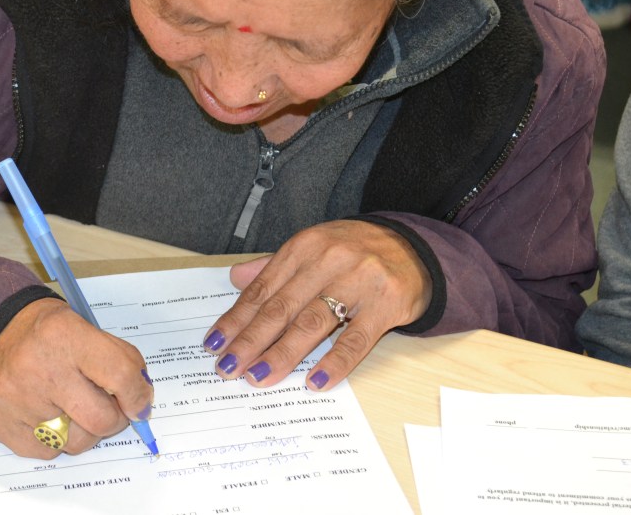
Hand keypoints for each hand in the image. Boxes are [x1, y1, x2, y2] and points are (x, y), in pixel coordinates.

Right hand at [0, 297, 153, 458]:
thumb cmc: (45, 332)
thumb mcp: (83, 326)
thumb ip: (117, 359)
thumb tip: (141, 401)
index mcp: (65, 335)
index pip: (120, 374)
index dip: (138, 394)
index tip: (140, 403)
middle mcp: (39, 369)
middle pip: (101, 419)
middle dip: (115, 419)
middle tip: (110, 409)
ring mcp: (16, 400)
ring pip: (76, 442)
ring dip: (85, 431)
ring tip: (74, 409)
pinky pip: (48, 452)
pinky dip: (56, 440)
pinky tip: (48, 415)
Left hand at [202, 220, 430, 390]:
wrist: (415, 247)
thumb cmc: (356, 251)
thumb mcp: (314, 248)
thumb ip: (275, 266)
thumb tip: (235, 278)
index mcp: (305, 247)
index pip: (262, 288)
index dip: (236, 318)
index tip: (215, 343)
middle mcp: (328, 260)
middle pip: (281, 307)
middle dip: (250, 341)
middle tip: (227, 367)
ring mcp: (359, 282)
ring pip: (312, 323)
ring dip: (281, 354)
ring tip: (257, 377)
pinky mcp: (386, 304)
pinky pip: (355, 340)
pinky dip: (334, 363)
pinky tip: (313, 382)